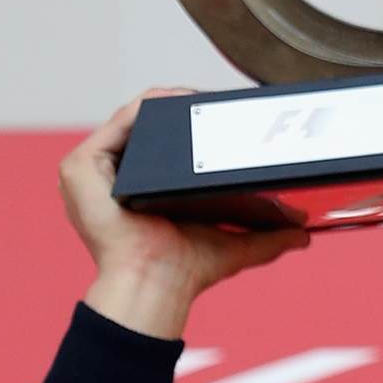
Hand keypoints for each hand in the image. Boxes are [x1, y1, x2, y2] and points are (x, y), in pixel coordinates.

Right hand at [61, 94, 309, 339]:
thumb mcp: (234, 245)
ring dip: (168, 102)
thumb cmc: (183, 271)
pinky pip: (118, 122)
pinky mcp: (81, 168)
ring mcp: (92, 173)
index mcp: (135, 192)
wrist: (157, 286)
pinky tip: (175, 101)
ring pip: (135, 121)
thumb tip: (302, 234)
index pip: (161, 146)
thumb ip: (268, 238)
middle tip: (218, 100)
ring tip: (201, 97)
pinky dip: (148, 107)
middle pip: (149, 130)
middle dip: (183, 110)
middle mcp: (110, 179)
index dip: (192, 126)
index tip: (224, 113)